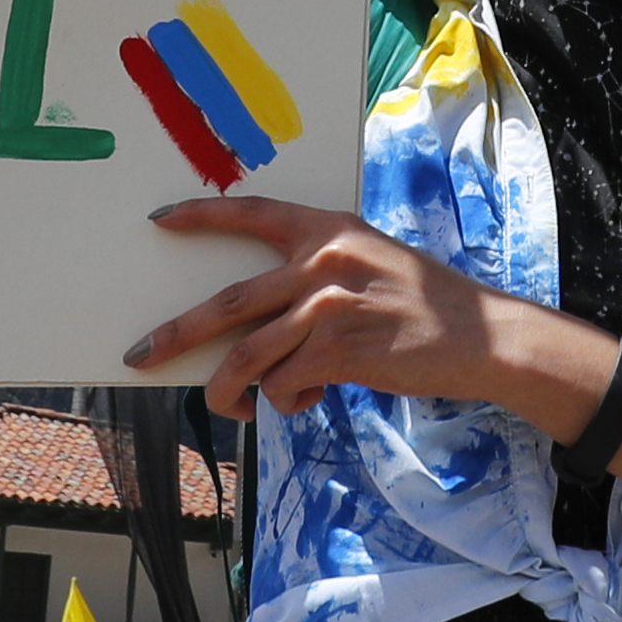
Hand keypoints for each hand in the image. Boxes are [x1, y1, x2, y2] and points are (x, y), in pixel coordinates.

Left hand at [134, 198, 600, 425]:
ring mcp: (327, 306)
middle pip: (228, 304)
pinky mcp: (338, 351)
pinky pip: (283, 385)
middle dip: (177, 334)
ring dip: (228, 392)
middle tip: (141, 354)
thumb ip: (318, 276)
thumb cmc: (425, 304)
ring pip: (247, 358)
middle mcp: (321, 261)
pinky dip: (286, 401)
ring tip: (230, 407)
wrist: (480, 334)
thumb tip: (261, 323)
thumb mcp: (372, 263)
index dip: (202, 216)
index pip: (252, 214)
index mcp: (328, 229)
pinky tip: (309, 400)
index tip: (161, 219)